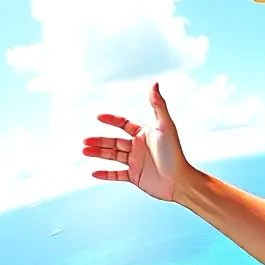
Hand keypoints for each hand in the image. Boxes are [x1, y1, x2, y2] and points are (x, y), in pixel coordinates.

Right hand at [82, 82, 193, 201]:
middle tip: (85, 141)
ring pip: (112, 156)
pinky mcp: (135, 177)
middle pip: (114, 141)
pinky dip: (105, 174)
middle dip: (99, 140)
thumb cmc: (174, 153)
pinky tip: (93, 172)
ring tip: (84, 151)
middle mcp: (139, 147)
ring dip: (98, 153)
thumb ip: (158, 105)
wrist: (180, 181)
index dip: (112, 120)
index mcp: (145, 134)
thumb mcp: (165, 127)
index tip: (98, 117)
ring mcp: (136, 162)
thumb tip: (154, 83)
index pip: (124, 124)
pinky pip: (117, 175)